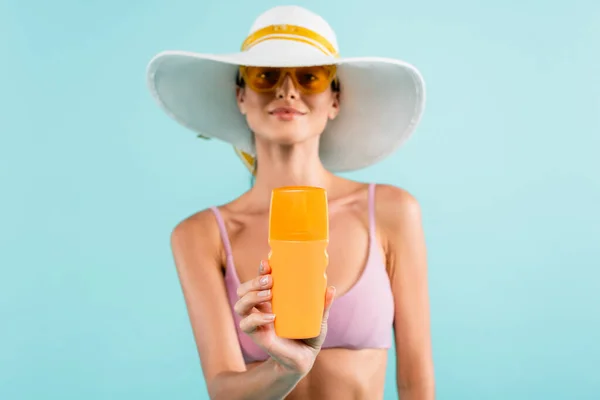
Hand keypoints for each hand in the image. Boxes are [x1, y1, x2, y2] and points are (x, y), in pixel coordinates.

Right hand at [234, 260, 335, 375]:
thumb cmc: (310, 335)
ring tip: (269, 295)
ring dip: (251, 296)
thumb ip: (323, 305)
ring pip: (240, 305)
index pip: (259, 280)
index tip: (267, 263)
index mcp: (272, 299)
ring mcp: (257, 322)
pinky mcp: (258, 336)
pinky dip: (256, 318)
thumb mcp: (319, 318)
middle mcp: (260, 308)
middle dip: (253, 282)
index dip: (260, 270)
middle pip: (243, 290)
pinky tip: (271, 317)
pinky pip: (246, 325)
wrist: (305, 358)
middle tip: (269, 281)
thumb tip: (330, 288)